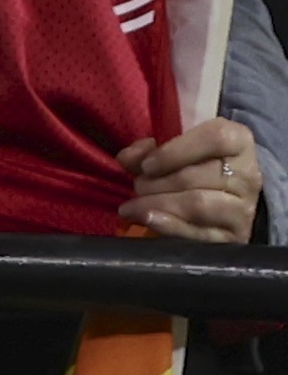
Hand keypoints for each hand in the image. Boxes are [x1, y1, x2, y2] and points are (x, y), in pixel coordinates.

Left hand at [118, 117, 259, 243]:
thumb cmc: (195, 164)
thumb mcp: (174, 148)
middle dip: (154, 182)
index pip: (215, 138)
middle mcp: (248, 174)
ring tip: (134, 205)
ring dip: (157, 203)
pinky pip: (200, 233)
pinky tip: (147, 219)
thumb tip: (127, 158)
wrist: (227, 199)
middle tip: (137, 186)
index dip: (175, 151)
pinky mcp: (236, 236)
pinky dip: (168, 225)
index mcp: (239, 141)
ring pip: (197, 203)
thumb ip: (148, 150)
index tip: (147, 164)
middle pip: (194, 176)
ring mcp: (244, 208)